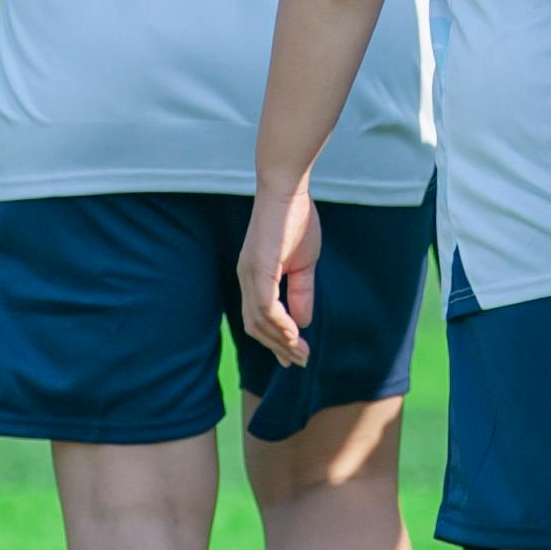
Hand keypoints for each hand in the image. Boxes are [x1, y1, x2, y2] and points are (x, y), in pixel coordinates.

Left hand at [236, 176, 321, 366]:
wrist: (287, 189)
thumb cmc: (295, 220)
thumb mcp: (304, 263)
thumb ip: (301, 292)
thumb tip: (302, 323)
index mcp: (254, 277)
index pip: (259, 319)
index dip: (275, 341)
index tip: (294, 357)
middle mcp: (246, 279)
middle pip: (256, 327)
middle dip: (279, 347)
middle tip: (300, 360)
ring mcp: (250, 274)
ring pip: (259, 321)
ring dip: (280, 341)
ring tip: (300, 352)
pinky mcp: (259, 269)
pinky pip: (267, 306)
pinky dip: (280, 324)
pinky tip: (295, 333)